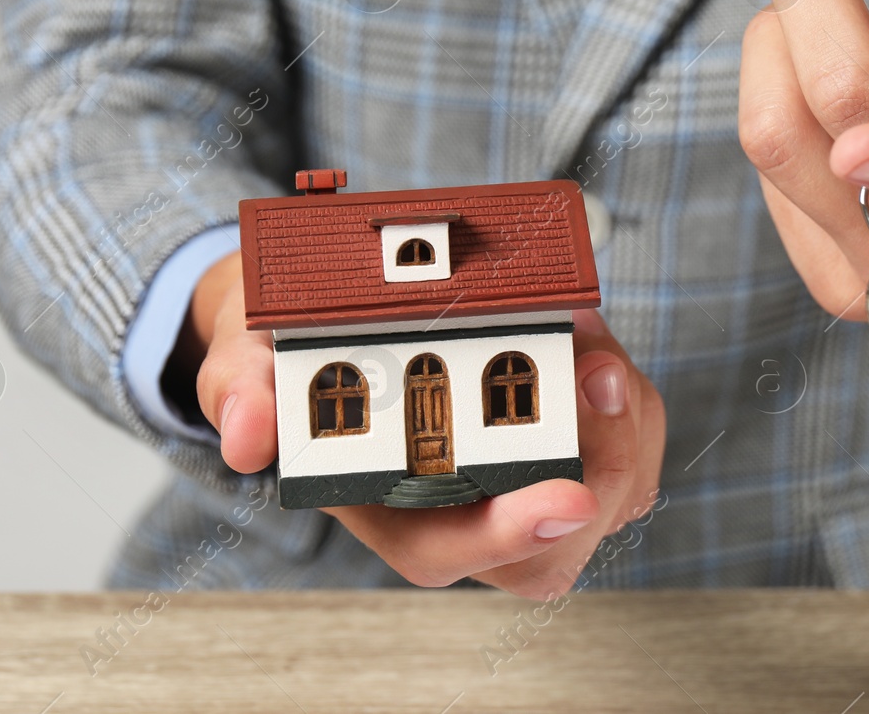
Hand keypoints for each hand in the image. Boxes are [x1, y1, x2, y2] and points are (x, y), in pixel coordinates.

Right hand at [182, 254, 664, 597]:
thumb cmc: (288, 350)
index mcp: (380, 504)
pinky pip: (624, 446)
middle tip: (598, 376)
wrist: (320, 318)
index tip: (567, 498)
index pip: (450, 551)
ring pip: (609, 494)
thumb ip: (242, 388)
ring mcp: (514, 480)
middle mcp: (456, 510)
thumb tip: (246, 436)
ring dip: (622, 424)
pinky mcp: (561, 441)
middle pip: (553, 546)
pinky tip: (596, 345)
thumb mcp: (246, 353)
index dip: (511, 534)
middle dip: (599, 467)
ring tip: (593, 345)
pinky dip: (627, 400)